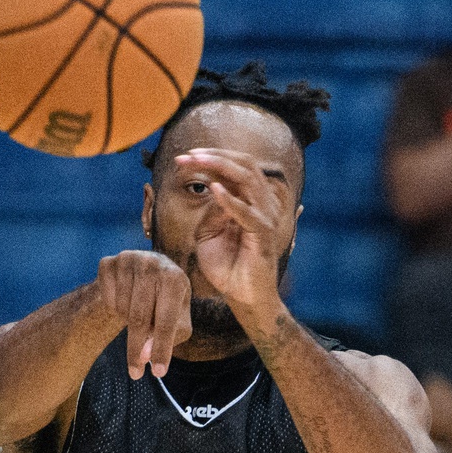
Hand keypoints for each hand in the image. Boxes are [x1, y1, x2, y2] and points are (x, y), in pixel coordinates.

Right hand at [94, 249, 191, 378]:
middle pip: (139, 319)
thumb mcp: (177, 320)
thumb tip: (144, 356)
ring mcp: (127, 259)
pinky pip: (106, 298)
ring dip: (126, 324)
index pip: (166, 320)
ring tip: (136, 317)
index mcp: (175, 278)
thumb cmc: (166, 302)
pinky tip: (123, 302)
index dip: (162, 349)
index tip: (158, 374)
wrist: (147, 272)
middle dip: (137, 350)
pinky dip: (112, 308)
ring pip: (120, 309)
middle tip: (135, 374)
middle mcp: (152, 263)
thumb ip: (168, 339)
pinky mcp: (107, 262)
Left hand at [174, 147, 294, 321]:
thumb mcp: (209, 233)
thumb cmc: (227, 266)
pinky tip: (214, 191)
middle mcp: (263, 204)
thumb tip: (210, 189)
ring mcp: (266, 217)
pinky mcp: (264, 235)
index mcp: (252, 200)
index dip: (212, 157)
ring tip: (196, 161)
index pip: (237, 167)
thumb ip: (211, 211)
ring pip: (248, 180)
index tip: (185, 156)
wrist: (242, 297)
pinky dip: (231, 200)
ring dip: (220, 167)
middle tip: (187, 155)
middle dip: (214, 155)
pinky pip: (248, 214)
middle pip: (244, 165)